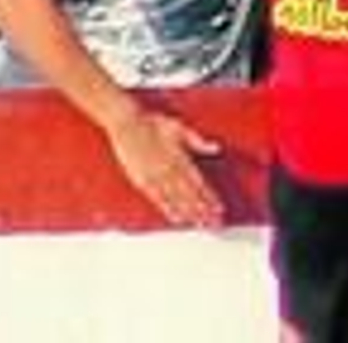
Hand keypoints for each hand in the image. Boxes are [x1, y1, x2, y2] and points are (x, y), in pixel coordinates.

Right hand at [106, 107, 223, 226]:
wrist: (127, 124)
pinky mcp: (142, 181)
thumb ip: (198, 141)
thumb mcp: (180, 128)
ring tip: (201, 225)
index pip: (199, 183)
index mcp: (181, 158)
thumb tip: (217, 147)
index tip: (220, 209)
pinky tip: (178, 219)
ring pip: (176, 200)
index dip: (210, 197)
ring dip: (190, 213)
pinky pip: (158, 199)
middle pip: (190, 195)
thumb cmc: (154, 123)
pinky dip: (169, 210)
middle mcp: (170, 170)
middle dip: (204, 210)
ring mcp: (155, 177)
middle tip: (215, 224)